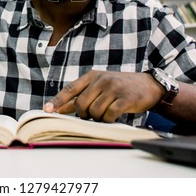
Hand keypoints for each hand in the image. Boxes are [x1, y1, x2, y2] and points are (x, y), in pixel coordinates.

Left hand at [43, 70, 163, 122]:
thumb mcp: (100, 86)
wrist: (149, 85)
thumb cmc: (120, 87)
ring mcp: (113, 88)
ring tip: (106, 113)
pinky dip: (109, 119)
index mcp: (92, 76)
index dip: (58, 101)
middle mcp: (101, 80)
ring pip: (94, 111)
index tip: (47, 110)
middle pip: (81, 104)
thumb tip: (59, 108)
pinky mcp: (125, 98)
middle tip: (93, 115)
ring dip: (98, 118)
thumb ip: (81, 96)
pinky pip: (109, 115)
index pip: (70, 89)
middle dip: (84, 114)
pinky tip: (114, 116)